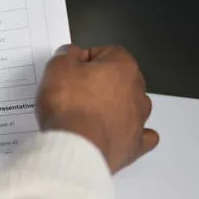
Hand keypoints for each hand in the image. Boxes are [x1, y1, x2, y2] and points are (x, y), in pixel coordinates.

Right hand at [36, 45, 159, 172]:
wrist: (75, 146)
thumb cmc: (69, 107)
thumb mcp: (57, 68)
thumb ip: (66, 55)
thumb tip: (72, 54)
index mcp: (123, 67)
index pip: (108, 52)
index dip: (86, 59)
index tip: (71, 69)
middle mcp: (137, 91)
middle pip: (122, 78)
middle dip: (101, 82)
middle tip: (75, 91)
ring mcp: (139, 119)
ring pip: (132, 105)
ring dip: (115, 106)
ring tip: (89, 114)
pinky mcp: (135, 144)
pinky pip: (141, 135)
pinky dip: (131, 133)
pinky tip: (116, 132)